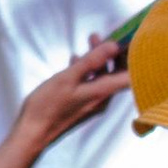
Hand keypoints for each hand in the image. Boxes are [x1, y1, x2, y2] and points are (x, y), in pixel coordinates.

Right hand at [11, 35, 123, 160]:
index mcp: (102, 92)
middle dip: (114, 51)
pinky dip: (88, 69)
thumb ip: (91, 61)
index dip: (134, 55)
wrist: (32, 134)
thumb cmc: (47, 106)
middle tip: (106, 33)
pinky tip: (76, 59)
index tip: (130, 38)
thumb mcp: (67, 78)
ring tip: (91, 39)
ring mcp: (93, 103)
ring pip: (103, 76)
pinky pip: (92, 83)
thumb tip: (114, 45)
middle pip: (118, 73)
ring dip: (99, 58)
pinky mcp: (82, 104)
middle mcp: (102, 99)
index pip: (131, 73)